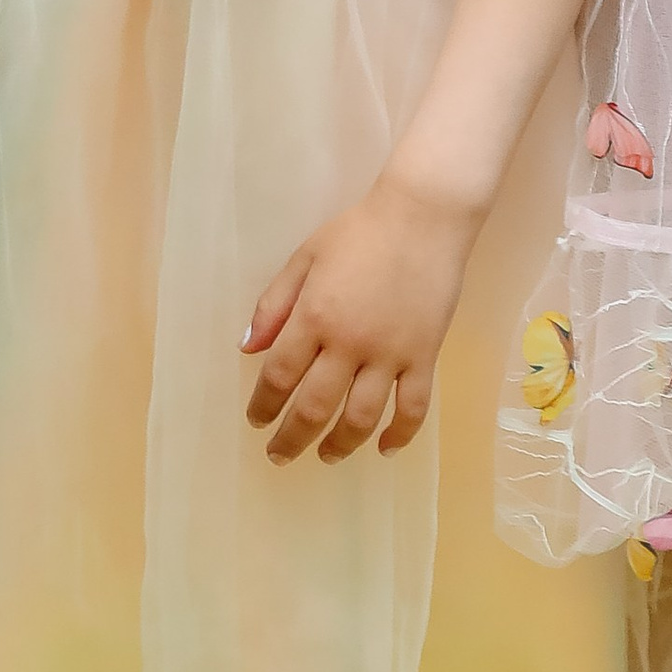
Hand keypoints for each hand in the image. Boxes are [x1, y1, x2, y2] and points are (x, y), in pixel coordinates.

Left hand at [242, 172, 478, 462]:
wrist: (422, 216)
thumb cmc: (359, 231)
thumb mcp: (306, 255)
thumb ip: (274, 303)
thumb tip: (247, 349)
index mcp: (314, 315)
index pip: (279, 375)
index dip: (264, 405)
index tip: (256, 421)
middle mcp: (349, 343)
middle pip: (314, 407)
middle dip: (291, 438)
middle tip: (279, 455)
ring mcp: (390, 354)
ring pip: (360, 419)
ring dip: (339, 446)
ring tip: (326, 456)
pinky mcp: (424, 356)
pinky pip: (413, 409)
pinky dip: (399, 435)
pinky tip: (385, 448)